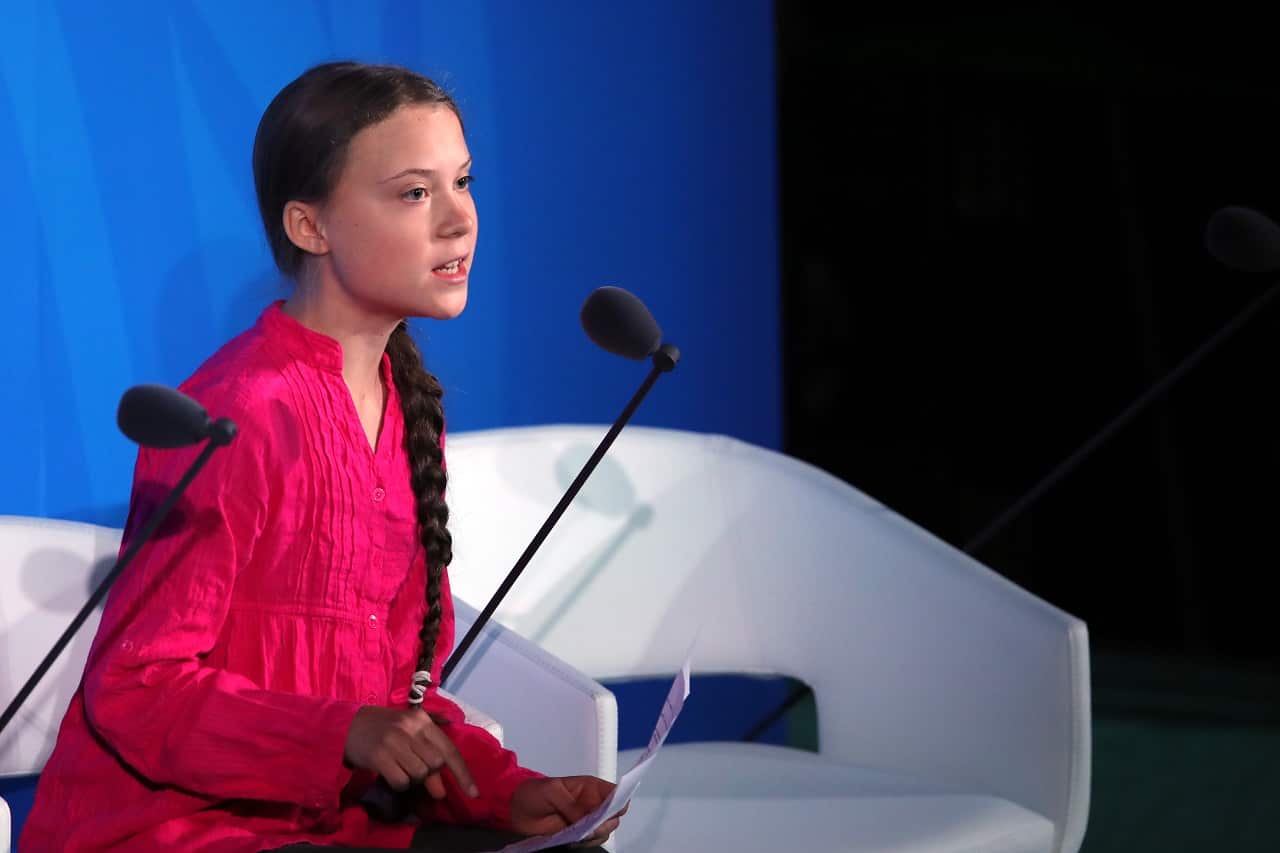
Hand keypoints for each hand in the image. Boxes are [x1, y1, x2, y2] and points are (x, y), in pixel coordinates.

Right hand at [343, 705, 477, 799]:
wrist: (349, 725)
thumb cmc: (385, 730)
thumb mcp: (410, 736)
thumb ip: (429, 758)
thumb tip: (441, 791)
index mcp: (422, 720)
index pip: (449, 750)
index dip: (463, 774)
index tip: (474, 793)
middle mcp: (410, 728)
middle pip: (435, 765)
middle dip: (428, 773)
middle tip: (412, 766)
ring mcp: (394, 741)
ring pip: (419, 774)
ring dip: (411, 777)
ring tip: (398, 765)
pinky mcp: (379, 756)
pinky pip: (401, 781)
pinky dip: (398, 782)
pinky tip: (389, 771)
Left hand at [510, 775, 628, 847]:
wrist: (516, 810)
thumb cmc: (534, 793)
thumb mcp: (552, 791)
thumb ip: (571, 805)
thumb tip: (586, 819)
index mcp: (590, 787)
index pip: (615, 793)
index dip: (619, 801)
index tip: (610, 812)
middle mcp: (592, 804)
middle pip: (614, 816)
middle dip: (605, 823)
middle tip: (590, 828)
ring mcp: (586, 820)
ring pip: (605, 831)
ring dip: (595, 836)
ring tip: (577, 835)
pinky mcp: (577, 834)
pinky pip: (591, 841)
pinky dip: (586, 843)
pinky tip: (573, 841)